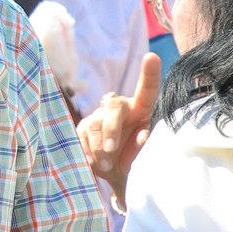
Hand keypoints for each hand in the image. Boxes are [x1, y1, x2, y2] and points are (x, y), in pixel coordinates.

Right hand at [81, 53, 159, 210]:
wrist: (115, 174)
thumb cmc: (136, 159)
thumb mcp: (145, 154)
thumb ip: (144, 144)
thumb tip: (141, 137)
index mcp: (141, 109)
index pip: (147, 89)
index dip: (149, 73)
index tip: (152, 57)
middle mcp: (120, 107)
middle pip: (114, 107)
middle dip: (111, 129)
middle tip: (111, 150)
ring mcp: (99, 116)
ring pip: (94, 127)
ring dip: (99, 150)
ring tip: (106, 167)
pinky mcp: (82, 128)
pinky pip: (81, 138)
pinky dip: (88, 154)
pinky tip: (94, 164)